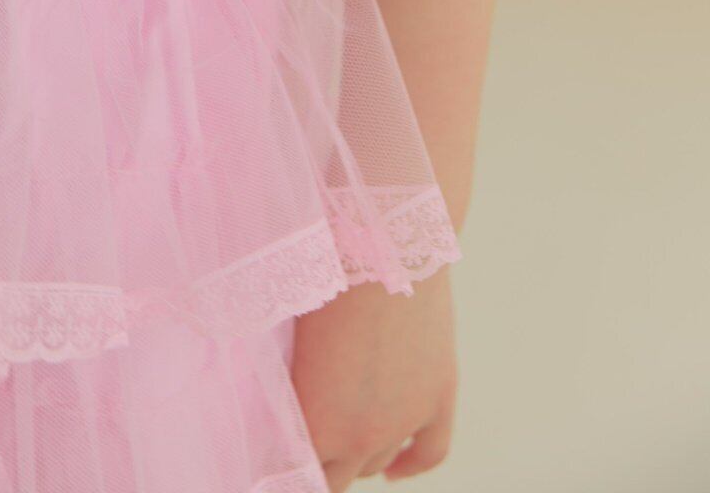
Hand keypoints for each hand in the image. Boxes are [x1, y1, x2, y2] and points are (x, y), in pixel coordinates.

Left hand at [290, 265, 457, 488]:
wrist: (382, 242)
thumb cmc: (319, 277)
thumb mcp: (288, 339)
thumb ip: (286, 384)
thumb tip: (275, 404)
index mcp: (315, 422)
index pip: (295, 472)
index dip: (282, 464)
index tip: (274, 451)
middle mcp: (360, 436)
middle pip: (336, 478)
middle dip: (318, 464)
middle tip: (305, 445)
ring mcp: (403, 419)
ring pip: (376, 463)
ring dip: (358, 457)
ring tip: (341, 442)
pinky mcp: (438, 396)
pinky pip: (429, 452)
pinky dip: (411, 465)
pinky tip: (394, 469)